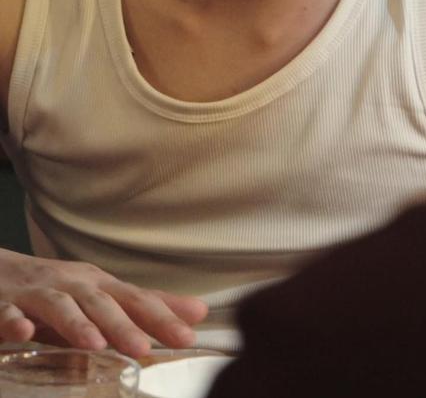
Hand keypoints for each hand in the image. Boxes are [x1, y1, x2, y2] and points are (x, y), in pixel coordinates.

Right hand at [0, 249, 208, 357]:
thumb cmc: (58, 291)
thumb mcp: (101, 298)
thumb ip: (145, 309)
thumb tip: (197, 313)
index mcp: (98, 286)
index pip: (136, 300)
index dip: (163, 317)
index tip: (190, 335)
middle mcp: (73, 285)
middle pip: (102, 302)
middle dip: (124, 324)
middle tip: (145, 349)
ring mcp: (38, 292)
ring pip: (60, 306)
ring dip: (77, 323)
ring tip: (95, 345)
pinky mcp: (5, 302)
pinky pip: (7, 312)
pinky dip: (14, 320)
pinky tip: (23, 332)